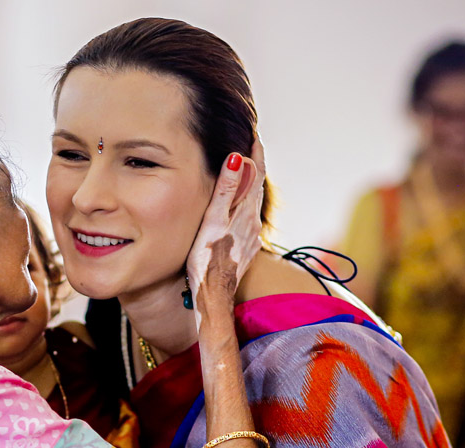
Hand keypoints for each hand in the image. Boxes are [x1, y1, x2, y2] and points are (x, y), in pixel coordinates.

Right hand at [186, 138, 265, 324]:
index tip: (253, 133)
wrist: (213, 296)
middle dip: (253, 165)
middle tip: (249, 146)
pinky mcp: (244, 249)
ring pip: (252, 203)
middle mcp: (252, 223)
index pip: (255, 173)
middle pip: (256, 186)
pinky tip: (237, 209)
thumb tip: (237, 157)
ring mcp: (249, 237)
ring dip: (249, 185)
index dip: (255, 153)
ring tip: (243, 172)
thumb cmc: (208, 261)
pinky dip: (244, 205)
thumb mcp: (214, 221)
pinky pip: (247, 219)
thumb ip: (226, 189)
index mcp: (245, 212)